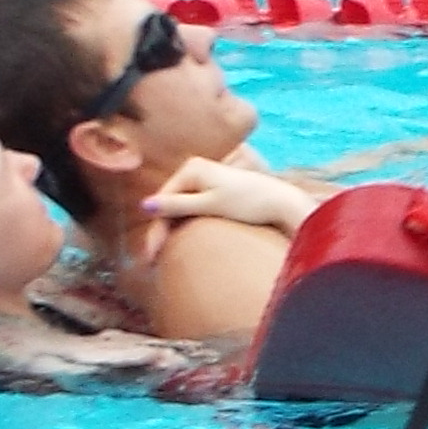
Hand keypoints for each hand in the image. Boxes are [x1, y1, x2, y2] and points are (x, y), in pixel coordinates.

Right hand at [142, 153, 316, 239]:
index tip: (150, 255)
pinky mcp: (216, 190)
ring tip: (163, 255)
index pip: (163, 200)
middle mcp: (195, 169)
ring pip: (181, 208)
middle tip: (152, 260)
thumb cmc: (249, 202)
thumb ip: (178, 206)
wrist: (282, 203)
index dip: (155, 229)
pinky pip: (193, 209)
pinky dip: (187, 225)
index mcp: (191, 168)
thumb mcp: (210, 205)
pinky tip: (182, 243)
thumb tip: (145, 206)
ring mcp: (205, 179)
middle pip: (170, 204)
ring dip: (172, 229)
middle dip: (161, 231)